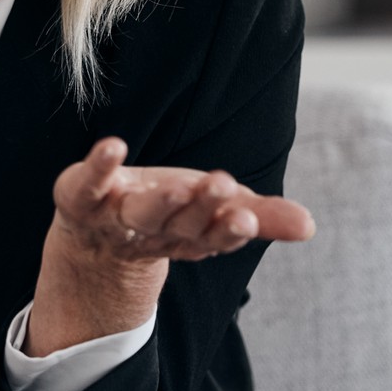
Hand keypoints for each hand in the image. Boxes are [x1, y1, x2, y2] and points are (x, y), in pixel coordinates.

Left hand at [26, 136, 314, 355]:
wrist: (94, 244)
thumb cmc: (166, 217)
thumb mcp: (214, 215)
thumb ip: (260, 217)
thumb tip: (309, 225)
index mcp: (190, 235)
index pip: (214, 237)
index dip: (228, 230)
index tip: (245, 219)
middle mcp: (155, 230)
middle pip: (180, 224)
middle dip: (202, 208)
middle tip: (224, 188)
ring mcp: (116, 215)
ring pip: (142, 213)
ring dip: (161, 202)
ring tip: (179, 187)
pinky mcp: (81, 197)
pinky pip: (89, 184)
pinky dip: (100, 167)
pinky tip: (114, 147)